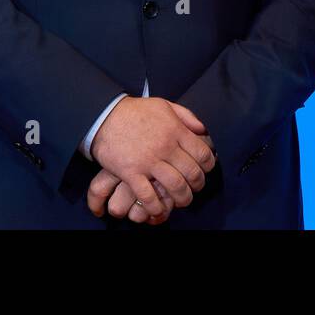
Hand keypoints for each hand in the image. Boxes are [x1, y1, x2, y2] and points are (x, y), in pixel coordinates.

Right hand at [88, 98, 216, 220]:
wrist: (106, 116)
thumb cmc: (137, 111)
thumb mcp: (166, 105)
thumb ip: (187, 116)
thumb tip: (203, 130)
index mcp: (176, 131)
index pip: (202, 153)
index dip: (209, 165)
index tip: (207, 170)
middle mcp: (166, 147)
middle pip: (191, 172)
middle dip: (198, 184)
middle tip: (197, 188)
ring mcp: (148, 161)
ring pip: (175, 186)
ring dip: (183, 198)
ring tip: (183, 201)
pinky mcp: (131, 173)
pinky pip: (147, 195)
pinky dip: (156, 206)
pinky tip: (159, 209)